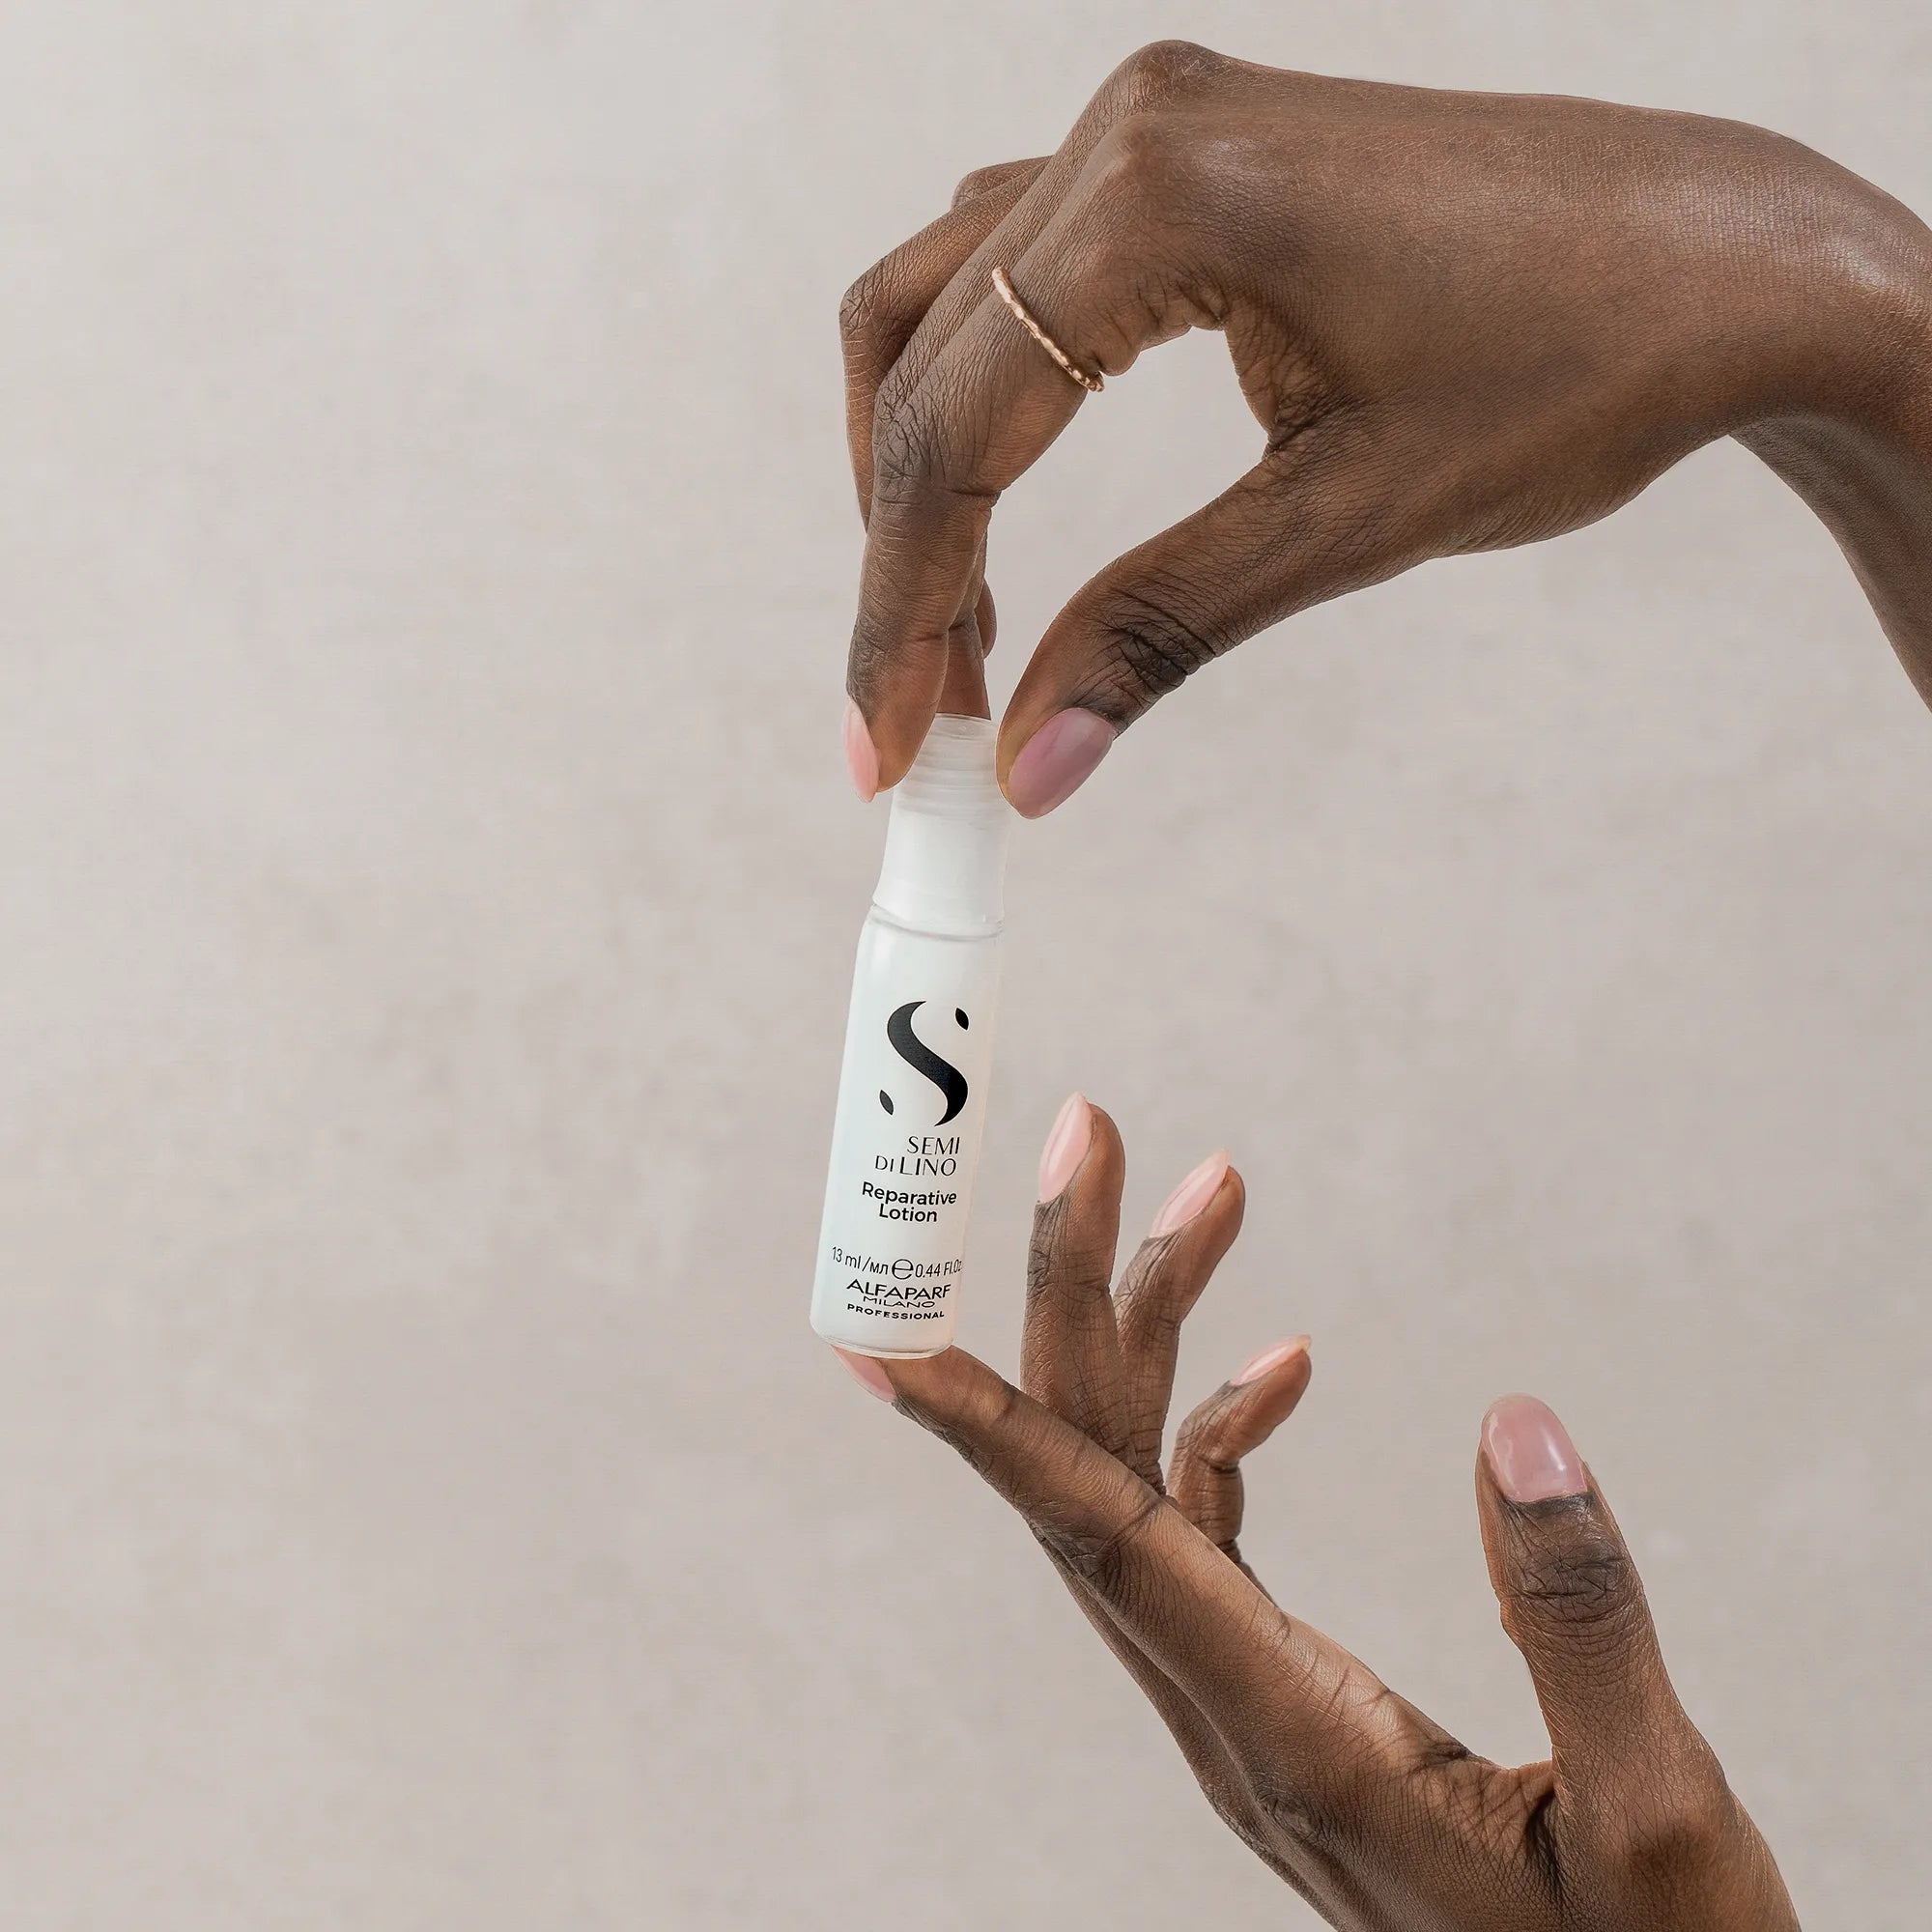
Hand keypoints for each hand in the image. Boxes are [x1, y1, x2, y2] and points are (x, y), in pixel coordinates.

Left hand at [834, 1098, 1797, 1930]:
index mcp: (1294, 1739)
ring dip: (1162, 1331)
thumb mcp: (1657, 1825)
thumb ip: (1583, 1624)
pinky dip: (1223, 1428)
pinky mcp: (1286, 1695)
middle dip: (1078, 1291)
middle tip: (1091, 1131)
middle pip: (1100, 1472)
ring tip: (1217, 1189)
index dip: (985, 1429)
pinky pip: (1204, 1535)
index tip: (881, 1333)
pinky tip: (1279, 1363)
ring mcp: (1249, 1703)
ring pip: (1144, 1485)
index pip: (1103, 1544)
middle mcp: (1233, 1714)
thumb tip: (1511, 1422)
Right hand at [838, 42, 1931, 810]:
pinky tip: (1014, 513)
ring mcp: (1153, 127)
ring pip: (941, 309)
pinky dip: (989, 402)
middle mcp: (1130, 128)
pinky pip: (1018, 279)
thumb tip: (1030, 767)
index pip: (954, 431)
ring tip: (963, 632)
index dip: (898, 607)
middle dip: (904, 558)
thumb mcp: (1351, 521)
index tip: (884, 744)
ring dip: (928, 475)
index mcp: (1164, 193)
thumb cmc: (1584, 366)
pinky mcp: (1186, 155)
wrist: (1729, 262)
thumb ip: (1161, 631)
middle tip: (918, 715)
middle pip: (918, 366)